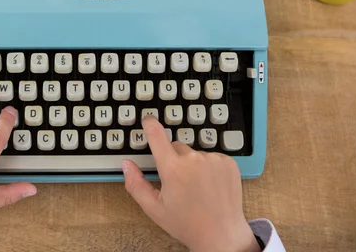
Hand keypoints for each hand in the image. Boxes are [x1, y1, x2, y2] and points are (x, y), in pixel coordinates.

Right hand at [122, 117, 259, 251]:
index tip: (148, 119)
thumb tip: (127, 164)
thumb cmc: (187, 224)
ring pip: (195, 153)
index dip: (150, 124)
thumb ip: (135, 184)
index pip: (157, 136)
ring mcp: (213, 159)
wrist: (221, 235)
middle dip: (174, 159)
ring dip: (193, 164)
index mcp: (173, 169)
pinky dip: (210, 167)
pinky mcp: (228, 162)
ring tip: (197, 188)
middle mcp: (193, 160)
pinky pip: (212, 157)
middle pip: (176, 147)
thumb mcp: (154, 209)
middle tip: (178, 183)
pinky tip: (210, 186)